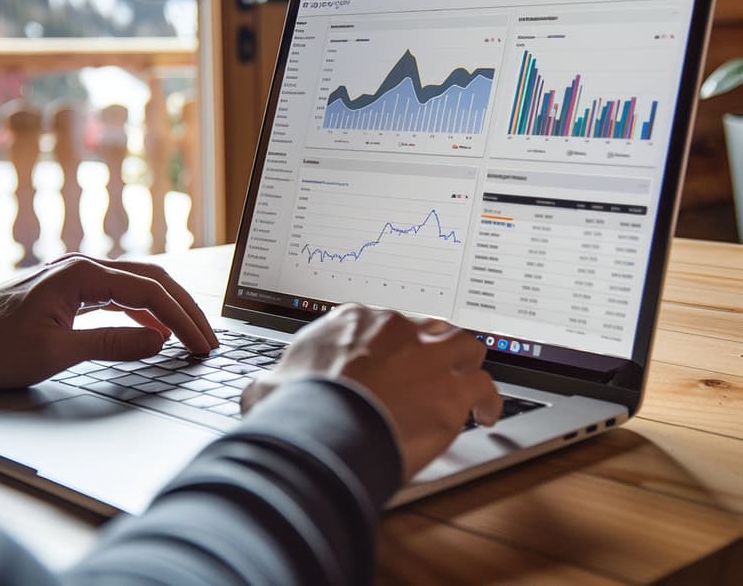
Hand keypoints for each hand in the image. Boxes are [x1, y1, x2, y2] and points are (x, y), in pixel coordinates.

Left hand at [0, 254, 217, 387]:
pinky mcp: (71, 290)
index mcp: (82, 274)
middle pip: (153, 280)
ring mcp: (78, 276)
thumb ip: (112, 345)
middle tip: (209, 339)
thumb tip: (159, 341)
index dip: (182, 319)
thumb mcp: (53, 352)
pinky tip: (154, 332)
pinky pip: (120, 296)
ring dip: (168, 310)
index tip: (202, 345)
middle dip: (186, 309)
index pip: (151, 292)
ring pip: (140, 285)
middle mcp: (84, 266)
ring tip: (191, 336)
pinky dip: (144, 313)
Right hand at [242, 303, 501, 479]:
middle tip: (430, 370)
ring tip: (464, 382)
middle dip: (431, 347)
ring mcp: (428, 355)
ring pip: (464, 344)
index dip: (393, 344)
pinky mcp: (451, 390)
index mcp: (355, 319)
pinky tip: (486, 415)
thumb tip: (260, 388)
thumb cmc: (297, 406)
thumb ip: (275, 378)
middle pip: (429, 325)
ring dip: (464, 363)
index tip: (391, 360)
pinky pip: (485, 387)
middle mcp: (397, 327)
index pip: (386, 321)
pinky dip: (489, 401)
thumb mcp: (271, 383)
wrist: (324, 428)